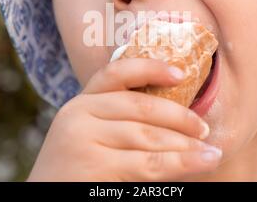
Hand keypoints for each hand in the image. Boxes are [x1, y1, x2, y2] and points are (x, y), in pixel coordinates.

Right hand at [27, 58, 221, 180]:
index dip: (150, 67)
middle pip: (141, 106)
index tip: (181, 73)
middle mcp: (78, 114)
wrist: (45, 200)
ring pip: (149, 136)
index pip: (115, 73)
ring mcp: (83, 139)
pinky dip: (182, 162)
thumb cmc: (76, 172)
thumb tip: (174, 116)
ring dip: (186, 144)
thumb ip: (117, 121)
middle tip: (204, 129)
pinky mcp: (93, 166)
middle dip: (180, 117)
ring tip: (211, 152)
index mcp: (79, 103)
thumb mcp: (90, 137)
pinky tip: (204, 160)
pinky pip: (149, 163)